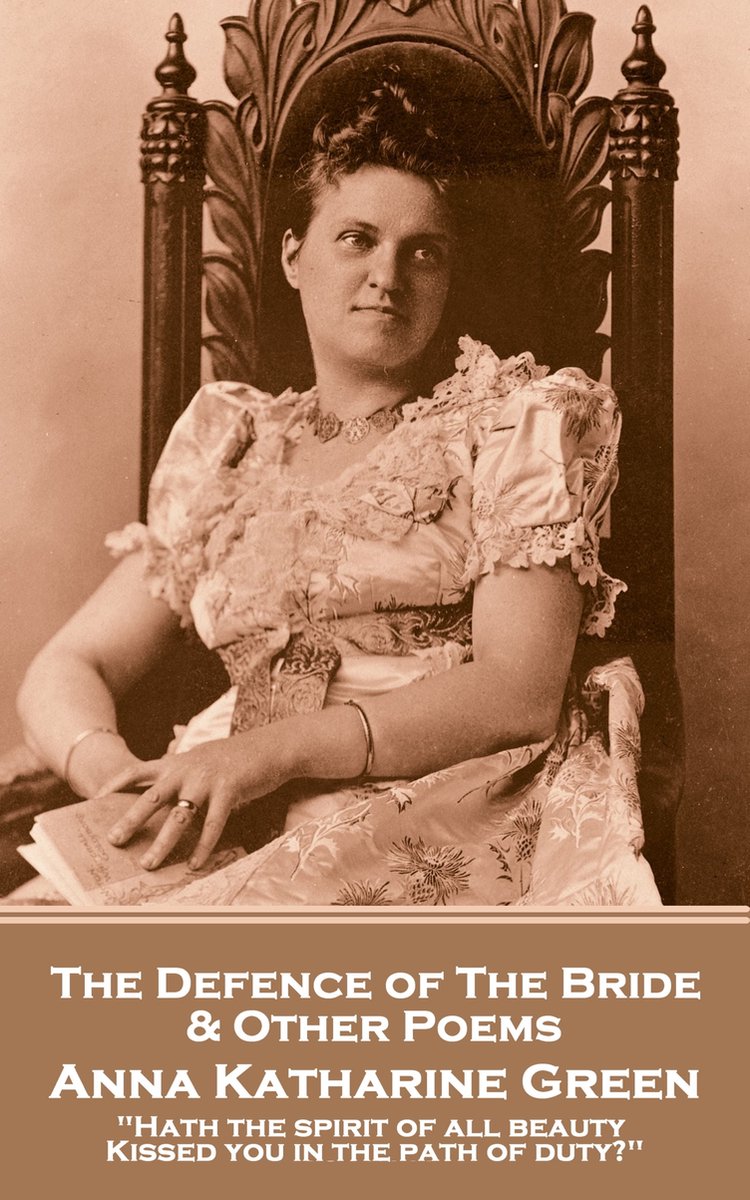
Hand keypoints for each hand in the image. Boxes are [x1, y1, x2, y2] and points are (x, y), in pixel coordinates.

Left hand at [103, 729, 292, 870]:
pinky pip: (213, 824)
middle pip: (152, 798)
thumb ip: (181, 768)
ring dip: (163, 843)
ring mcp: (207, 780)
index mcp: (177, 762)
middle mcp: (187, 769)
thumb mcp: (202, 757)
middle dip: (130, 820)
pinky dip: (202, 846)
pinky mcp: (229, 790)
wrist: (271, 746)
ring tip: (149, 864)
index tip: (96, 798)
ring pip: (179, 816)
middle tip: (113, 840)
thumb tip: (163, 782)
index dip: (116, 783)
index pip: (138, 770)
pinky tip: (194, 863)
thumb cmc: (236, 756)